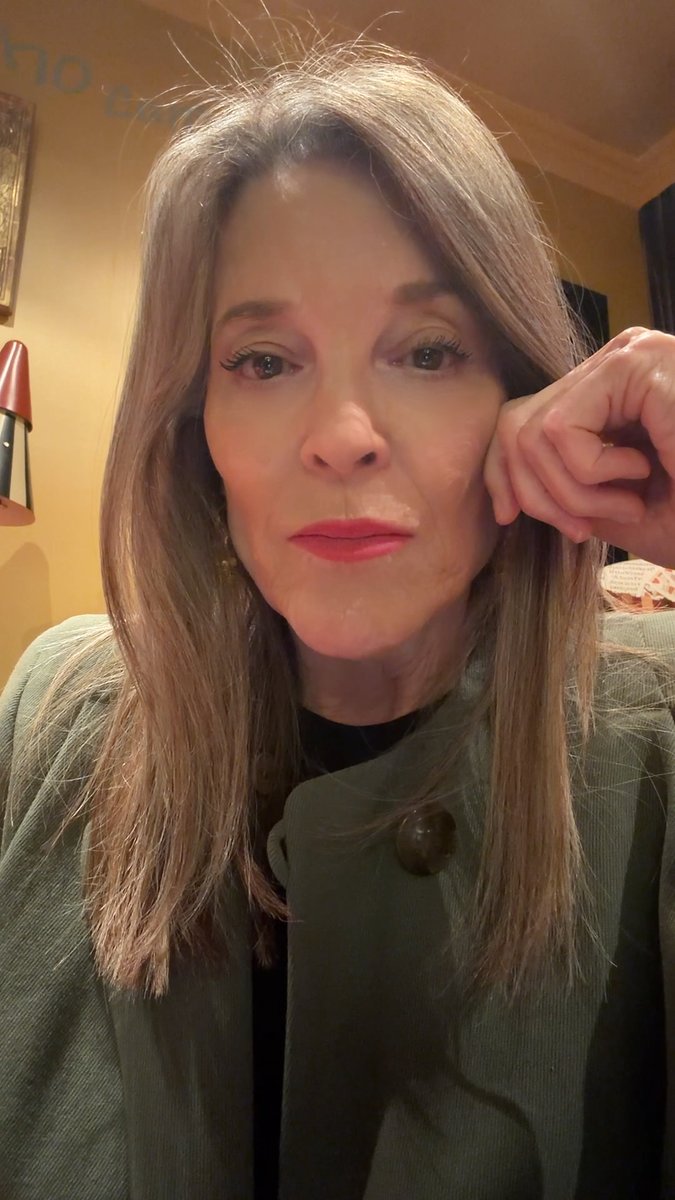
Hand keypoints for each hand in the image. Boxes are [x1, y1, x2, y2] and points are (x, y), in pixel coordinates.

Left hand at [484, 327, 674, 566]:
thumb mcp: (621, 509)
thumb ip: (569, 491)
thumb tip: (510, 492)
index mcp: (612, 390)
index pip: (517, 419)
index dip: (502, 473)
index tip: (512, 518)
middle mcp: (617, 361)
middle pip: (514, 425)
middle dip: (538, 495)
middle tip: (587, 527)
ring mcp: (629, 356)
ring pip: (532, 432)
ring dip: (575, 491)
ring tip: (632, 501)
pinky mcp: (638, 366)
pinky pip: (562, 432)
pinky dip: (591, 474)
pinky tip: (643, 476)